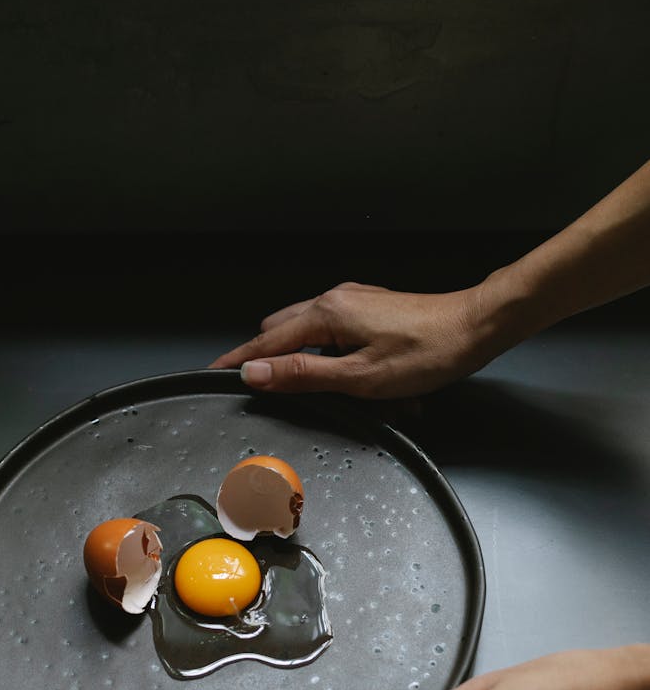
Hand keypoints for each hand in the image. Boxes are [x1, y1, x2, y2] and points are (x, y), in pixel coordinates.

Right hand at [209, 280, 493, 398]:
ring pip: (309, 330)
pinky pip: (335, 330)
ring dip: (305, 359)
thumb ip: (302, 375)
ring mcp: (355, 301)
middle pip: (282, 329)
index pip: (266, 340)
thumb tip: (255, 373)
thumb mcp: (358, 376)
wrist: (475, 326)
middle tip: (255, 387)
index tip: (214, 373)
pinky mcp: (372, 309)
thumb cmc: (426, 352)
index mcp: (326, 314)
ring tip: (309, 390)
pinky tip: (347, 376)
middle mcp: (336, 299)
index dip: (239, 360)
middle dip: (267, 357)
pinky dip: (330, 353)